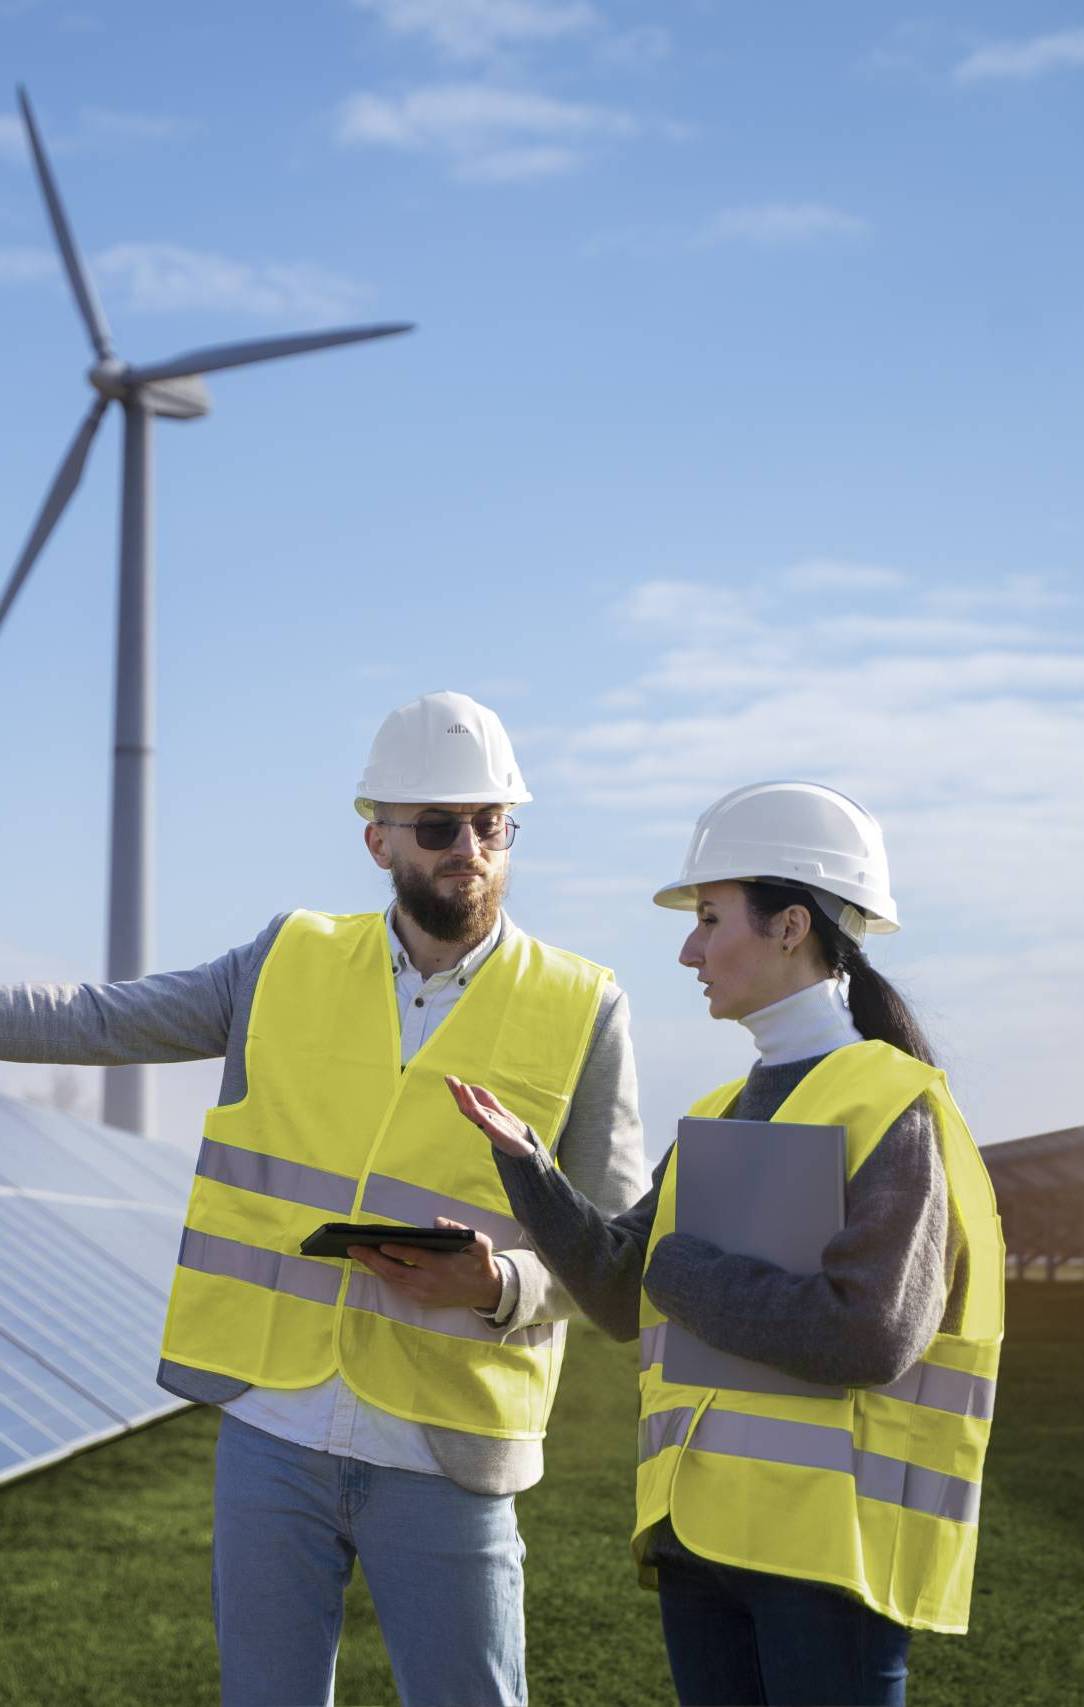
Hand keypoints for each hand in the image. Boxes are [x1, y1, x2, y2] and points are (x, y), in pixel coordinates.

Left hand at [347, 1217, 502, 1311]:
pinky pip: (397, 1288)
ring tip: (357, 1254)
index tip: (381, 1244)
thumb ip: (459, 1230)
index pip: (416, 1257)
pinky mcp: (421, 1301)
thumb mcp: (479, 1242)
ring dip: (373, 1268)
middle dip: (372, 1259)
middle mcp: (430, 1283)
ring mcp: (424, 1295)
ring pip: (392, 1281)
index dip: (398, 1251)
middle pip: (396, 1272)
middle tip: (354, 1247)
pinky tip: (373, 1265)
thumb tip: (437, 1222)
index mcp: (443, 1266)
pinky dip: (383, 1276)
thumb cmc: (479, 1262)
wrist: (485, 1292)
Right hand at [445, 1074, 535, 1158]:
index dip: (457, 1091)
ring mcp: (491, 1129)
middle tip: (449, 1079)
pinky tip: (476, 1109)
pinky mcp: (501, 1136)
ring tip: (462, 1086)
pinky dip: (482, 1117)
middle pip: (467, 1107)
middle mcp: (482, 1122)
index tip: (448, 1077)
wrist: (521, 1148)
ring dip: (468, 1101)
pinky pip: (490, 1126)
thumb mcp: (496, 1110)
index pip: (466, 1102)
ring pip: (476, 1115)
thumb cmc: (506, 1130)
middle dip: (458, 1093)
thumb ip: (484, 1098)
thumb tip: (469, 1086)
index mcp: (481, 1116)